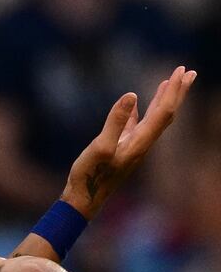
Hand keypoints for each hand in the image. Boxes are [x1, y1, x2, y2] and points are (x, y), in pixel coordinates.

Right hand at [63, 65, 195, 219]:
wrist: (82, 200)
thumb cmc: (90, 177)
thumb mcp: (100, 147)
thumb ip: (115, 121)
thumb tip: (131, 95)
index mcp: (139, 143)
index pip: (163, 112)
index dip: (173, 91)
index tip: (181, 70)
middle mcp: (141, 145)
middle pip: (165, 115)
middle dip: (177, 93)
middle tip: (189, 72)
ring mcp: (131, 148)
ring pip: (153, 120)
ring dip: (162, 100)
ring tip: (168, 83)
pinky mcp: (120, 150)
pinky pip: (136, 126)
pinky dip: (142, 112)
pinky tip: (138, 105)